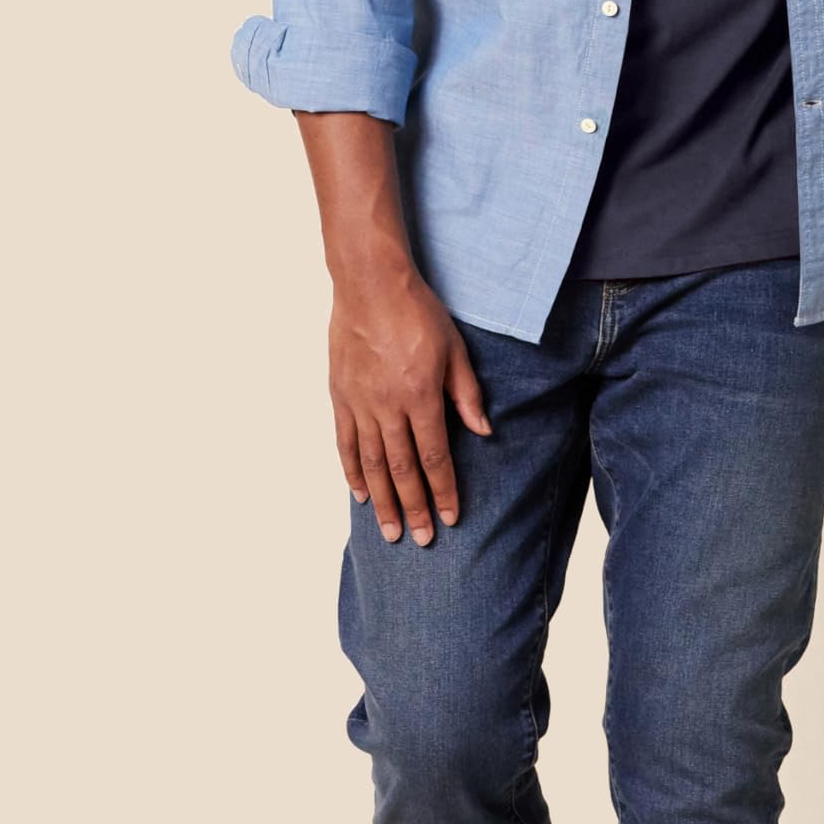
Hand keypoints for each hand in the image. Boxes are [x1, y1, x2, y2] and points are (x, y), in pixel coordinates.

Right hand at [329, 268, 490, 544]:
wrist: (370, 284)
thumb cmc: (418, 313)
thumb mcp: (455, 350)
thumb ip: (467, 394)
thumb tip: (483, 432)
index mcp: (421, 396)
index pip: (435, 456)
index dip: (444, 490)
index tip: (451, 517)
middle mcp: (388, 407)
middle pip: (402, 470)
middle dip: (414, 508)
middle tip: (421, 540)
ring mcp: (360, 403)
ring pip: (372, 464)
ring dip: (382, 501)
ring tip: (390, 530)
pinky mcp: (340, 396)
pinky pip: (346, 442)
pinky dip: (352, 471)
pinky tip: (360, 493)